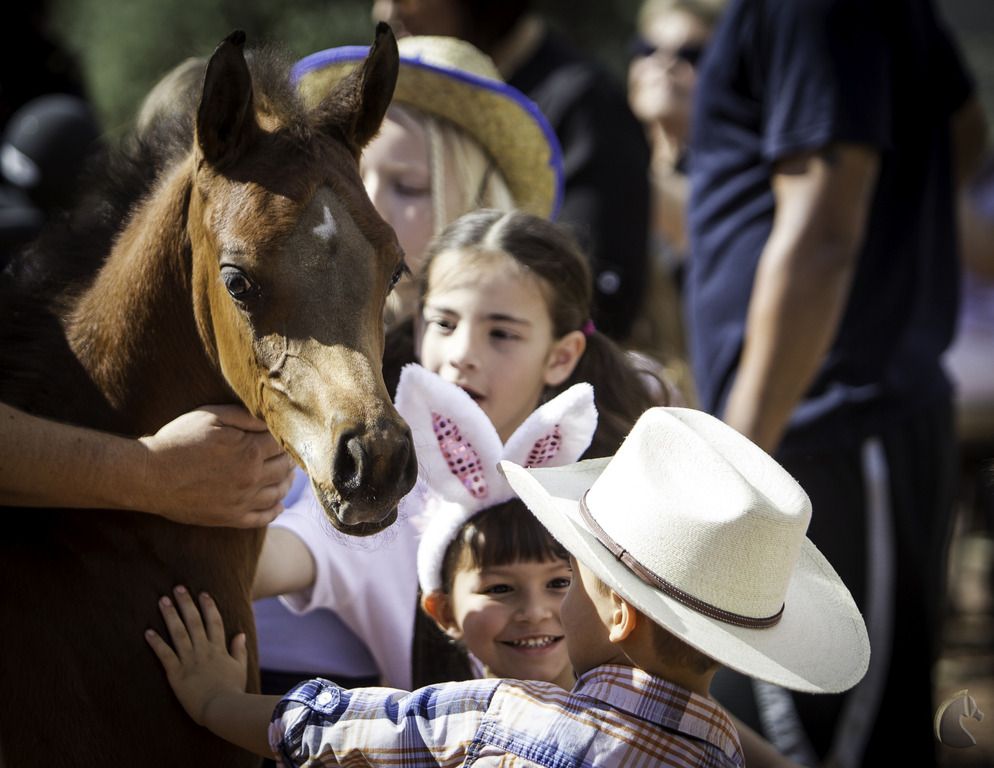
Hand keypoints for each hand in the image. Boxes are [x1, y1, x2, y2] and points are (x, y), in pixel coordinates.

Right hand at [139, 405, 295, 527]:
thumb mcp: (211, 416)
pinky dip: (275, 510)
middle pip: (285, 468)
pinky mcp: (230, 518)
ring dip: (287, 483)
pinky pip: (263, 517)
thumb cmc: (178, 441)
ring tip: (288, 475)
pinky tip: (278, 505)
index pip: (283, 444)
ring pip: (278, 493)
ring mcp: (242, 501)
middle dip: (290, 458)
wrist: (149, 476)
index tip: (286, 435)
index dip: (286, 437)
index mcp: (250, 451)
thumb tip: (270, 420)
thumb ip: (244, 417)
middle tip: (290, 453)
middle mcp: (251, 478)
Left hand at [145, 586, 246, 726]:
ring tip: (162, 601)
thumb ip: (239, 650)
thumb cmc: (232, 691)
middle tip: (178, 588)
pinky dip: (156, 643)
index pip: (214, 621)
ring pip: (178, 633)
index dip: (208, 606)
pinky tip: (147, 631)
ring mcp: (189, 660)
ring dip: (170, 615)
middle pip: (194, 622)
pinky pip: (165, 655)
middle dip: (186, 603)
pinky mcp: (177, 673)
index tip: (203, 593)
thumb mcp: (240, 668)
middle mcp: (204, 650)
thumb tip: (240, 634)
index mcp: (218, 649)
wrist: (222, 709)